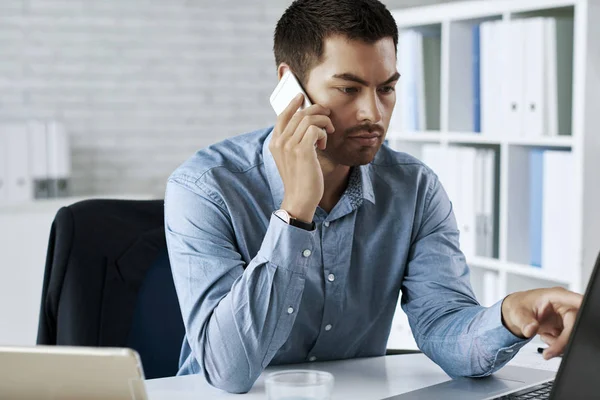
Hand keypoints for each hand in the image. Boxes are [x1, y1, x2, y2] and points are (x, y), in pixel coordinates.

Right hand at [269, 93, 334, 222]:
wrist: (299, 199)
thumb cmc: (300, 179)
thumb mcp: (292, 158)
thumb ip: (294, 142)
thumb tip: (306, 124)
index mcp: (275, 143)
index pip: (282, 115)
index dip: (292, 103)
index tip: (301, 96)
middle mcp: (279, 142)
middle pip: (299, 114)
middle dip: (316, 111)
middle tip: (327, 116)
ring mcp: (289, 146)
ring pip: (308, 119)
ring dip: (323, 123)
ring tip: (327, 134)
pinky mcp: (302, 151)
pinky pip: (315, 129)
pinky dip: (323, 133)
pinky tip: (323, 145)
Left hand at [501, 287, 581, 359]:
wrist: (517, 313)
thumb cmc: (519, 306)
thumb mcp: (518, 313)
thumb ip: (524, 322)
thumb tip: (531, 329)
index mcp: (556, 296)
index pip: (575, 301)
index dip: (582, 308)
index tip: (584, 319)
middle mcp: (564, 306)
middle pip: (575, 324)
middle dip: (563, 341)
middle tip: (549, 352)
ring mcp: (566, 317)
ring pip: (573, 334)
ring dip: (559, 344)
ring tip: (544, 339)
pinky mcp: (565, 327)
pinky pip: (568, 339)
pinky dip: (558, 344)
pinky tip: (546, 338)